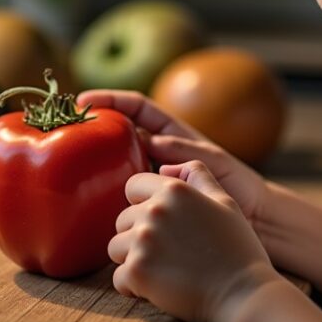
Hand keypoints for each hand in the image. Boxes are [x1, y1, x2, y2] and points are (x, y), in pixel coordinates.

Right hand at [78, 89, 267, 220]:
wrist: (253, 221)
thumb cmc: (238, 186)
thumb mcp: (214, 162)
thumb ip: (185, 150)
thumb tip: (151, 141)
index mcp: (172, 133)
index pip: (135, 108)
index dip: (109, 100)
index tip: (83, 101)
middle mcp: (157, 152)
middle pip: (118, 132)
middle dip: (94, 127)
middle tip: (68, 131)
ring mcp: (153, 176)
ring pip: (117, 163)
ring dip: (96, 161)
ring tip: (72, 163)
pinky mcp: (152, 201)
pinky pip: (124, 193)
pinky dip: (108, 192)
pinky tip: (92, 202)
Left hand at [108, 160, 281, 321]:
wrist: (244, 292)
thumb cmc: (237, 248)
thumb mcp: (225, 201)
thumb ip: (197, 176)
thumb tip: (166, 168)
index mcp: (174, 190)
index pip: (133, 186)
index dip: (142, 203)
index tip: (159, 222)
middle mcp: (155, 211)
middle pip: (122, 219)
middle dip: (137, 234)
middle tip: (166, 251)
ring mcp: (143, 241)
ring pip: (116, 247)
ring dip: (133, 259)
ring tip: (161, 269)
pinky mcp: (137, 271)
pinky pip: (118, 277)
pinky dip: (133, 285)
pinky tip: (155, 287)